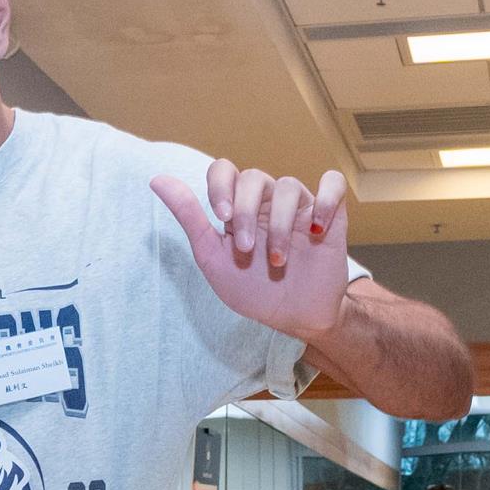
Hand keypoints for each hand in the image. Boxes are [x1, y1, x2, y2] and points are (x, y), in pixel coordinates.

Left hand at [149, 158, 353, 340]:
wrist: (294, 319)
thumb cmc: (253, 291)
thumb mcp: (213, 259)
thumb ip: (190, 218)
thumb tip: (157, 179)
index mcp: (237, 208)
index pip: (224, 170)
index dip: (221, 186)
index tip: (221, 218)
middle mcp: (268, 202)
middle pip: (254, 177)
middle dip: (246, 213)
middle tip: (247, 250)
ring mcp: (299, 207)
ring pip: (289, 186)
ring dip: (281, 227)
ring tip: (278, 262)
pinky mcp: (331, 216)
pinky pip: (333, 184)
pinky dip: (327, 199)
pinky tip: (317, 229)